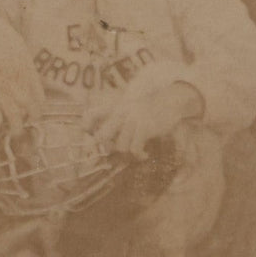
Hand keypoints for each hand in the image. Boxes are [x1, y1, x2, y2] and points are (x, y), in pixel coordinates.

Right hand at [0, 49, 29, 138]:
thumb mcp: (1, 79)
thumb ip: (12, 92)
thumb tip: (20, 112)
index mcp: (10, 85)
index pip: (28, 101)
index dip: (34, 113)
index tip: (34, 121)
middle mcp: (1, 91)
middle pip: (14, 115)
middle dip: (16, 129)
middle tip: (15, 134)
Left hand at [84, 83, 203, 160]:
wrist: (168, 101)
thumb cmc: (146, 108)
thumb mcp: (126, 107)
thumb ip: (114, 118)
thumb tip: (101, 138)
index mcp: (113, 108)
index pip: (91, 115)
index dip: (86, 127)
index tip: (91, 134)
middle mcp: (120, 114)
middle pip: (101, 137)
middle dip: (104, 148)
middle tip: (111, 151)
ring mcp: (132, 121)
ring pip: (119, 147)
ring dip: (125, 153)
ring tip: (133, 152)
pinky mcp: (145, 128)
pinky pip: (135, 148)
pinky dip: (138, 155)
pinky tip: (143, 155)